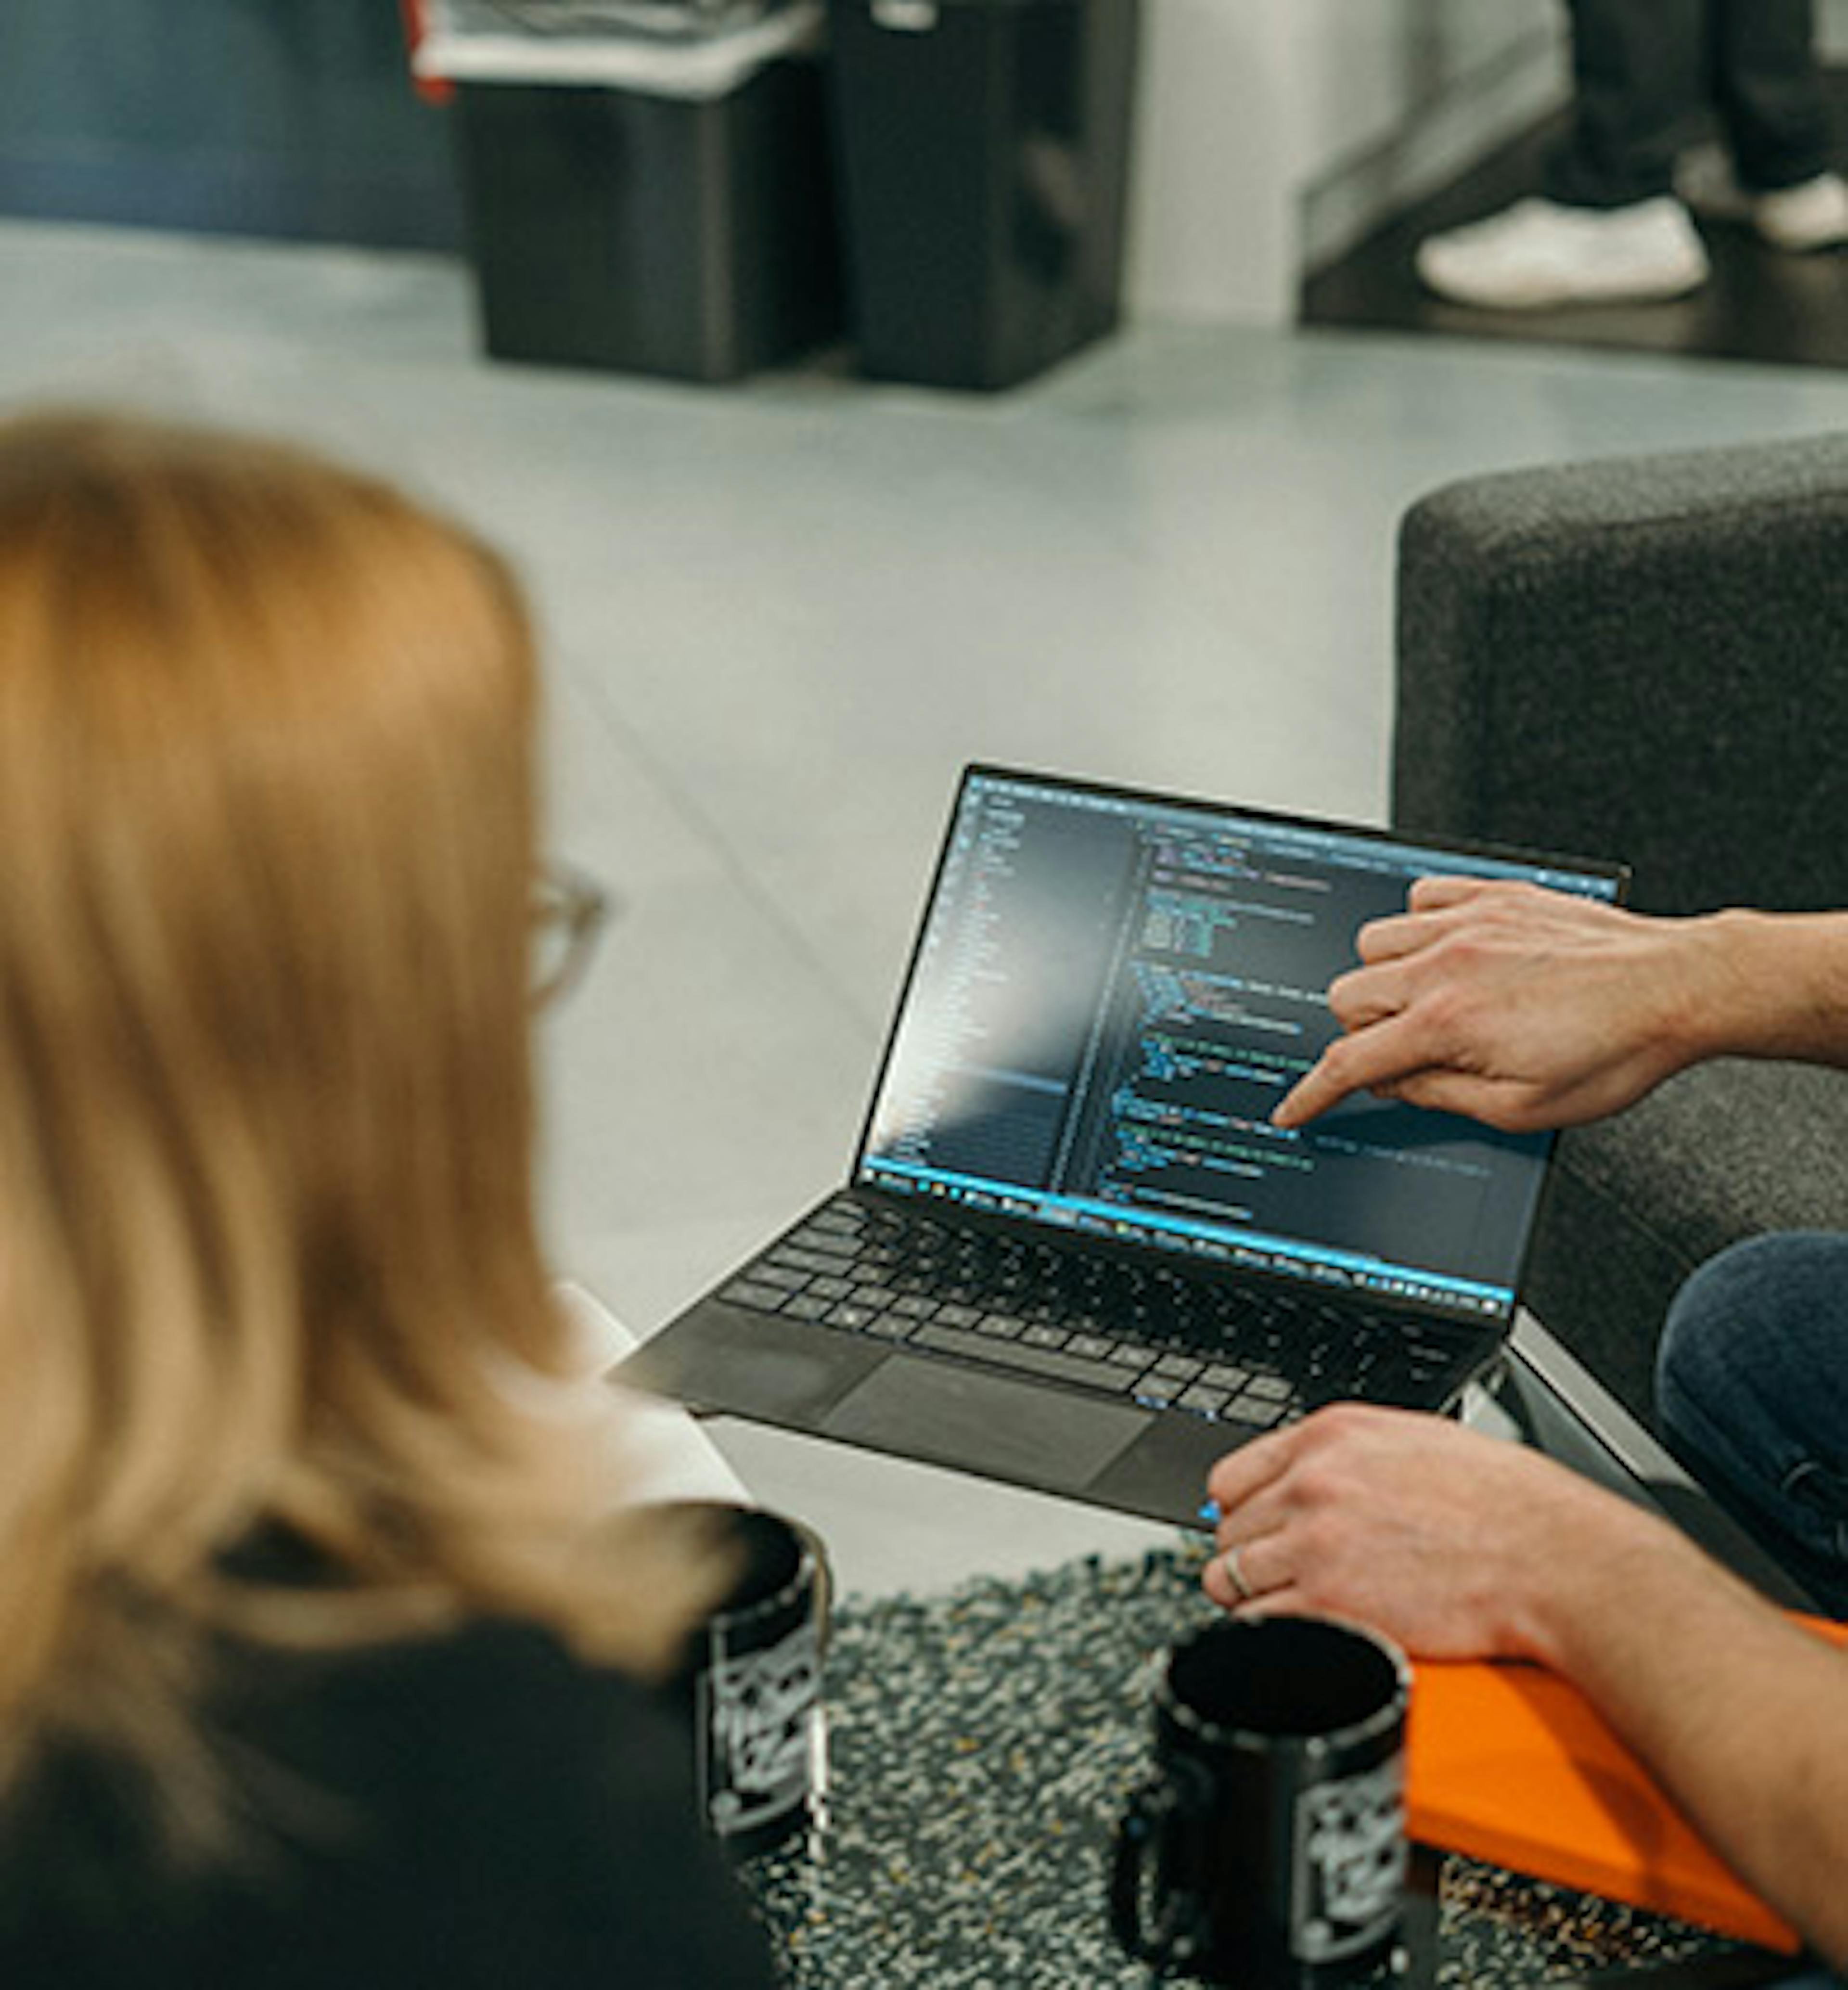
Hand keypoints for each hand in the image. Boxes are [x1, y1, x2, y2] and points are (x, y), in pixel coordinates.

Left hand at [1201, 1404, 1638, 1661]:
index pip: (1229, 1477)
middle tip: (1285, 1576)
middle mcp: (1312, 1482)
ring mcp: (1315, 1542)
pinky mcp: (1328, 1601)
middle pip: (1227, 1531)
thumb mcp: (1414, 1440)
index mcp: (1329, 1437)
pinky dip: (1272, 1635)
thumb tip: (1308, 1474)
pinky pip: (1256, 1623)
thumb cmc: (1503, 1503)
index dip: (1242, 1512)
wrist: (1548, 1557)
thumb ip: (1346, 1455)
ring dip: (1254, 1598)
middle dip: (1252, 1557)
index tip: (1256, 1532)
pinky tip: (1307, 1632)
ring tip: (1294, 1607)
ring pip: (1228, 1579)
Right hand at [1272, 877, 1719, 1133]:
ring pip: (1372, 943)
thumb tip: (1394, 1086)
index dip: (1312, 1091)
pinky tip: (1448, 953)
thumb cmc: (1616, 1049)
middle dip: (1360, 1032)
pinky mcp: (1495, 895)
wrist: (1677, 988)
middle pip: (1347, 995)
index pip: (1350, 1060)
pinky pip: (1419, 895)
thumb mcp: (1524, 1108)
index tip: (1295, 1107)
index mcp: (1449, 1022)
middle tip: (1401, 1052)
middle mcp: (1448, 963)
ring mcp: (1468, 922)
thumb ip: (1441, 1096)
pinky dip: (1418, 925)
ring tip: (1426, 1001)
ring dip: (1385, 978)